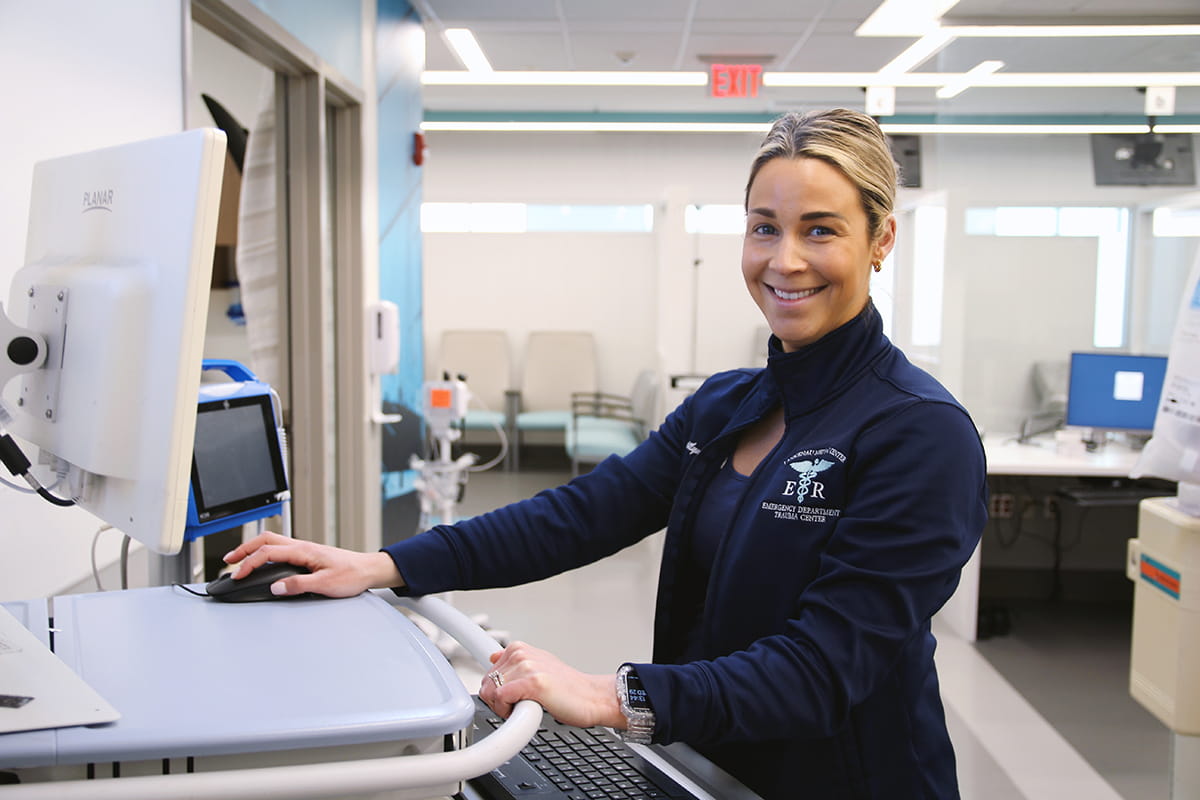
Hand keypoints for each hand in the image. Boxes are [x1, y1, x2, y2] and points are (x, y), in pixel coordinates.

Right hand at [222, 532, 403, 597]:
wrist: (368, 569)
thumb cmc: (352, 575)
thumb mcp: (325, 585)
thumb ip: (298, 585)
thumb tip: (276, 587)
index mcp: (304, 550)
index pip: (268, 552)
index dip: (249, 564)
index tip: (237, 575)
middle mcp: (302, 546)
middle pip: (265, 540)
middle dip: (244, 549)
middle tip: (228, 561)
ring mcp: (304, 549)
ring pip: (272, 541)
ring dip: (253, 548)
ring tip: (239, 559)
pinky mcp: (307, 554)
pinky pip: (280, 547)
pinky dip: (265, 551)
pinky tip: (262, 560)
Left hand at [479, 641, 623, 730]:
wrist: (591, 698)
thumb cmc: (568, 688)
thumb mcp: (538, 666)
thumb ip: (515, 662)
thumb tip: (493, 657)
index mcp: (519, 649)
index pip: (486, 673)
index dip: (495, 692)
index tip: (508, 700)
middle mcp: (521, 654)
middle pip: (486, 684)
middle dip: (497, 702)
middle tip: (519, 707)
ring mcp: (526, 666)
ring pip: (490, 693)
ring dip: (503, 709)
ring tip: (525, 708)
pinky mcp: (532, 682)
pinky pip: (500, 699)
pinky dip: (507, 712)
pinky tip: (526, 711)